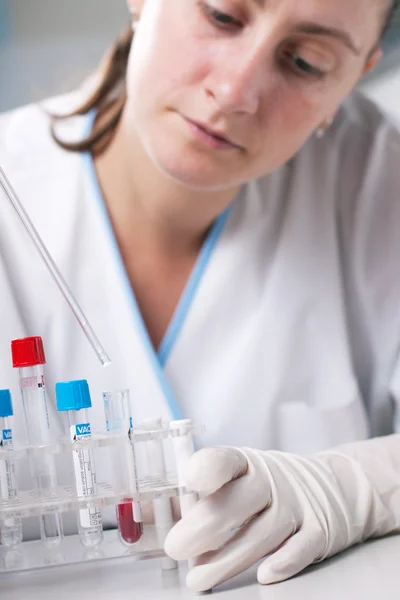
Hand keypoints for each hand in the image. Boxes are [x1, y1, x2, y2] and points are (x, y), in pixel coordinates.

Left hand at [164, 438, 399, 591]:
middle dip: (206, 525)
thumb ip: (199, 495)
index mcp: (246, 463)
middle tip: (177, 546)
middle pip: (239, 501)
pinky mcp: (320, 529)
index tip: (189, 478)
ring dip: (229, 559)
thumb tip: (151, 515)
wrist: (335, 484)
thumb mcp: (239, 477)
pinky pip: (302, 546)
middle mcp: (272, 480)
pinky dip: (285, 561)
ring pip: (262, 533)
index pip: (226, 460)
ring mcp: (297, 504)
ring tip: (198, 578)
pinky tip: (264, 575)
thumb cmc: (269, 486)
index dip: (208, 467)